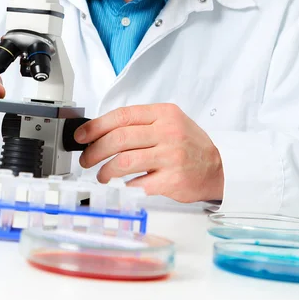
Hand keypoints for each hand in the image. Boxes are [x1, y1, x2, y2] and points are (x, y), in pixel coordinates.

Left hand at [75, 103, 223, 202]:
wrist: (217, 167)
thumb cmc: (188, 145)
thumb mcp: (169, 122)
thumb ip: (141, 123)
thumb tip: (101, 131)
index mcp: (164, 114)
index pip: (122, 116)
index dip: (96, 126)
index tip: (81, 136)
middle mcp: (168, 132)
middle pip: (119, 138)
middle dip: (95, 151)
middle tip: (87, 159)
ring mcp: (171, 156)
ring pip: (124, 161)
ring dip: (105, 171)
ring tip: (102, 175)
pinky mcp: (172, 180)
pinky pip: (138, 184)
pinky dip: (124, 186)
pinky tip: (122, 185)